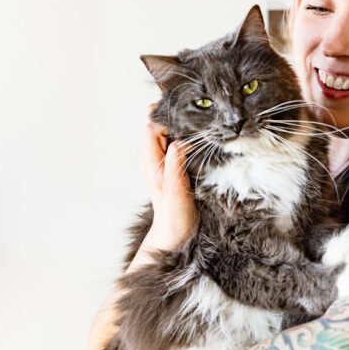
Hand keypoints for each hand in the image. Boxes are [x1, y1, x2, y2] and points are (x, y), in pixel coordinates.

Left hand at [140, 106, 197, 250]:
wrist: (175, 233)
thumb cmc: (174, 213)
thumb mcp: (175, 185)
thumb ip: (176, 159)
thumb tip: (181, 140)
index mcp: (149, 160)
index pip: (151, 126)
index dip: (166, 117)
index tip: (186, 116)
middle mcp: (152, 157)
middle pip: (158, 126)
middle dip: (174, 119)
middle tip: (195, 117)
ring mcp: (161, 162)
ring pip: (167, 134)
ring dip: (181, 129)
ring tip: (199, 126)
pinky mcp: (171, 166)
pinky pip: (175, 145)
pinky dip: (185, 139)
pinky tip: (199, 141)